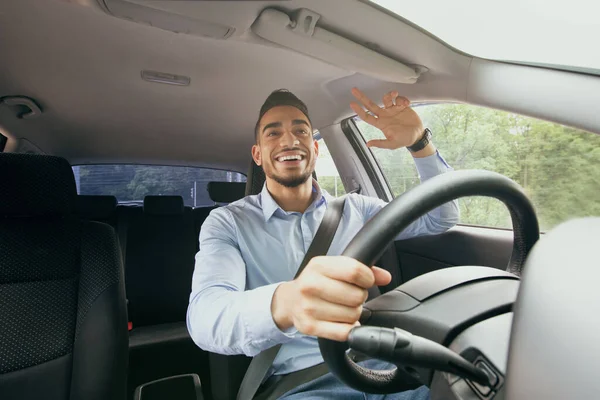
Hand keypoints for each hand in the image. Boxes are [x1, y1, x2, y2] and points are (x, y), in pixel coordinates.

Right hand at [271, 256, 391, 341]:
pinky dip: (349, 328)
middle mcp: (310, 285)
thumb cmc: (316, 282)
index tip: (365, 281)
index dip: (368, 278)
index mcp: (318, 266)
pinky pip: (344, 332)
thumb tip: (385, 277)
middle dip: (359, 297)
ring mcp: (308, 307)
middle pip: (356, 295)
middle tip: (350, 296)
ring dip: (354, 313)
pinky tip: (342, 321)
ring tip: (342, 308)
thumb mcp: (333, 268)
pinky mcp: (309, 327)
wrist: (289, 300)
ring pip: (353, 315)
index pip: (355, 271)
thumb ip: (362, 269)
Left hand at [350, 87, 424, 149]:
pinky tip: (407, 103)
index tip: (352, 104)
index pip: (367, 116)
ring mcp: (392, 110)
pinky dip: (402, 98)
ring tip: (395, 94)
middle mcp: (384, 115)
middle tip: (354, 90)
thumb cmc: (403, 140)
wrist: (417, 135)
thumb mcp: (392, 144)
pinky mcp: (401, 106)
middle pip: (370, 105)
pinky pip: (399, 98)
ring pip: (386, 98)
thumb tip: (368, 144)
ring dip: (389, 94)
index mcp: (380, 123)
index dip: (359, 110)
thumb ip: (380, 143)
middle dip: (362, 97)